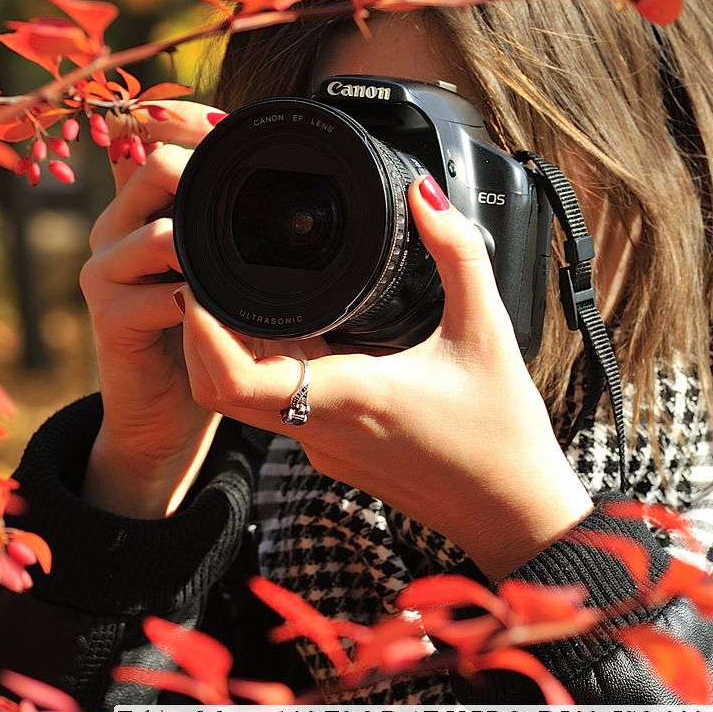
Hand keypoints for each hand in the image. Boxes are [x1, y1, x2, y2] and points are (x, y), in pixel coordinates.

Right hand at [79, 101, 223, 518]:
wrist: (165, 409)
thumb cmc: (200, 330)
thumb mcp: (214, 263)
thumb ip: (226, 217)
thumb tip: (279, 166)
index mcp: (137, 206)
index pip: (150, 135)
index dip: (189, 118)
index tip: (236, 125)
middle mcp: (113, 228)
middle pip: (151, 165)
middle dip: (207, 174)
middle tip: (255, 198)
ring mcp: (104, 271)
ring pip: (160, 231)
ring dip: (211, 248)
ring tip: (243, 268)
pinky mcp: (109, 317)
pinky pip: (160, 296)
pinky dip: (201, 304)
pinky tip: (223, 312)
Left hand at [177, 174, 593, 579]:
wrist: (513, 515)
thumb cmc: (502, 436)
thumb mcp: (486, 330)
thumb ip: (456, 253)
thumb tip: (421, 195)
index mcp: (346, 398)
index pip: (233, 379)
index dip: (200, 331)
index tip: (199, 281)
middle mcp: (319, 429)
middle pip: (219, 386)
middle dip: (202, 331)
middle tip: (210, 272)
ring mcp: (322, 445)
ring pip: (247, 395)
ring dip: (234, 347)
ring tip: (245, 286)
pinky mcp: (334, 450)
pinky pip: (280, 403)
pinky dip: (272, 364)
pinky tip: (298, 325)